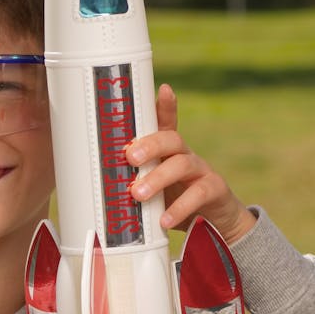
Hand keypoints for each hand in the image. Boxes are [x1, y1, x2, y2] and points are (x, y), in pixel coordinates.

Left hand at [126, 84, 256, 243]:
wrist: (214, 223)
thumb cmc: (176, 201)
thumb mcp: (154, 188)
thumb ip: (135, 182)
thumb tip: (99, 187)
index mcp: (169, 152)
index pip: (166, 124)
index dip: (165, 106)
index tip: (163, 90)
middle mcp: (186, 155)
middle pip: (171, 139)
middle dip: (149, 145)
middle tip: (130, 157)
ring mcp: (202, 171)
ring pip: (182, 164)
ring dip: (158, 178)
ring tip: (138, 195)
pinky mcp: (215, 190)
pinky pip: (198, 194)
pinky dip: (179, 207)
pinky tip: (165, 219)